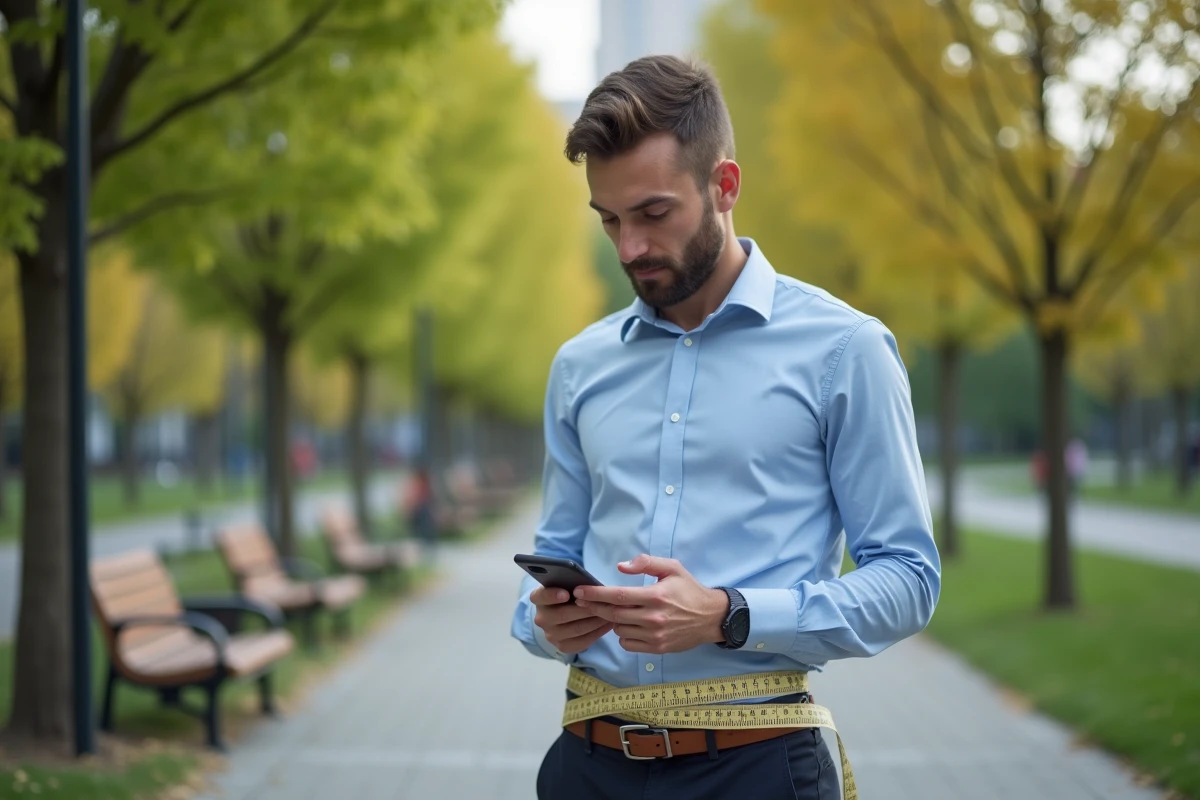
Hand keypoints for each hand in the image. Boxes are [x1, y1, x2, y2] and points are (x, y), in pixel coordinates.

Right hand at [531, 586, 613, 654]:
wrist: (563, 615)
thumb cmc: (569, 593)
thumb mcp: (566, 584)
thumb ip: (572, 583)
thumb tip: (589, 585)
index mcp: (538, 599)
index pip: (541, 596)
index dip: (552, 595)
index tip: (566, 594)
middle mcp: (541, 618)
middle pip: (563, 615)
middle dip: (585, 608)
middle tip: (603, 602)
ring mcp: (551, 635)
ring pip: (576, 629)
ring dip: (596, 620)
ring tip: (611, 613)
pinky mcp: (563, 647)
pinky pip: (583, 642)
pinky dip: (598, 632)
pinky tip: (608, 624)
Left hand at [572, 555, 728, 654]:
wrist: (711, 617)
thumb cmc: (689, 590)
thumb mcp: (672, 568)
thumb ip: (646, 563)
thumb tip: (620, 566)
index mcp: (656, 596)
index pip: (618, 596)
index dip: (595, 594)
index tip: (580, 591)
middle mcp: (653, 618)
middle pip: (613, 614)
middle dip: (593, 607)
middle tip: (581, 601)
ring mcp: (655, 636)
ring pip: (619, 630)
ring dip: (611, 620)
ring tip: (612, 611)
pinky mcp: (657, 648)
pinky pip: (628, 644)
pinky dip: (622, 635)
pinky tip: (627, 625)